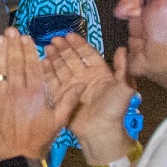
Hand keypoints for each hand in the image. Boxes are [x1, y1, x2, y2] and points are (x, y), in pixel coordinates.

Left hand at [0, 28, 79, 163]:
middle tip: (11, 31)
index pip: (32, 65)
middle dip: (13, 45)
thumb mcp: (58, 121)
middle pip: (15, 62)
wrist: (16, 155)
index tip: (27, 38)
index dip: (29, 50)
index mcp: (36, 93)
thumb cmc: (38, 138)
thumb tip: (80, 84)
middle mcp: (17, 90)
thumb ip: (69, 100)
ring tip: (0, 38)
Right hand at [43, 34, 134, 149]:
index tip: (70, 35)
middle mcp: (84, 78)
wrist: (101, 131)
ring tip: (46, 47)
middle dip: (63, 48)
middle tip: (54, 38)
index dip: (79, 44)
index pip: (88, 55)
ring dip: (54, 57)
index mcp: (100, 74)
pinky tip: (41, 63)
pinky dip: (46, 72)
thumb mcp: (124, 87)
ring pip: (61, 68)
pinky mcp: (62, 97)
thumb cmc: (114, 110)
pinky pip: (52, 82)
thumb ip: (122, 68)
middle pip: (72, 59)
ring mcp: (72, 87)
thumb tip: (122, 49)